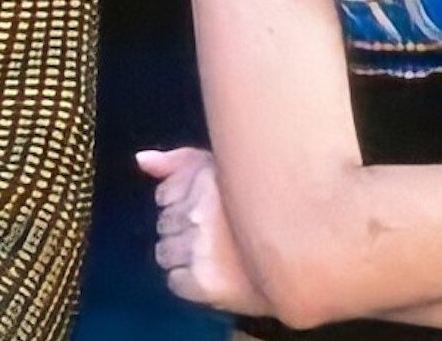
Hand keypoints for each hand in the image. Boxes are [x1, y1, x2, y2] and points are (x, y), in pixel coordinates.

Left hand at [136, 147, 273, 315]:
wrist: (300, 258)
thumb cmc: (259, 208)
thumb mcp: (221, 169)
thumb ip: (179, 162)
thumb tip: (141, 160)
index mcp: (206, 180)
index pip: (164, 195)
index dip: (183, 204)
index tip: (208, 210)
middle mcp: (200, 213)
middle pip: (163, 224)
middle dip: (183, 228)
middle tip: (216, 234)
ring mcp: (200, 248)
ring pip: (164, 252)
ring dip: (183, 254)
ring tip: (216, 253)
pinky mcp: (203, 282)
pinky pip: (174, 281)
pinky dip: (188, 280)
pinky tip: (213, 271)